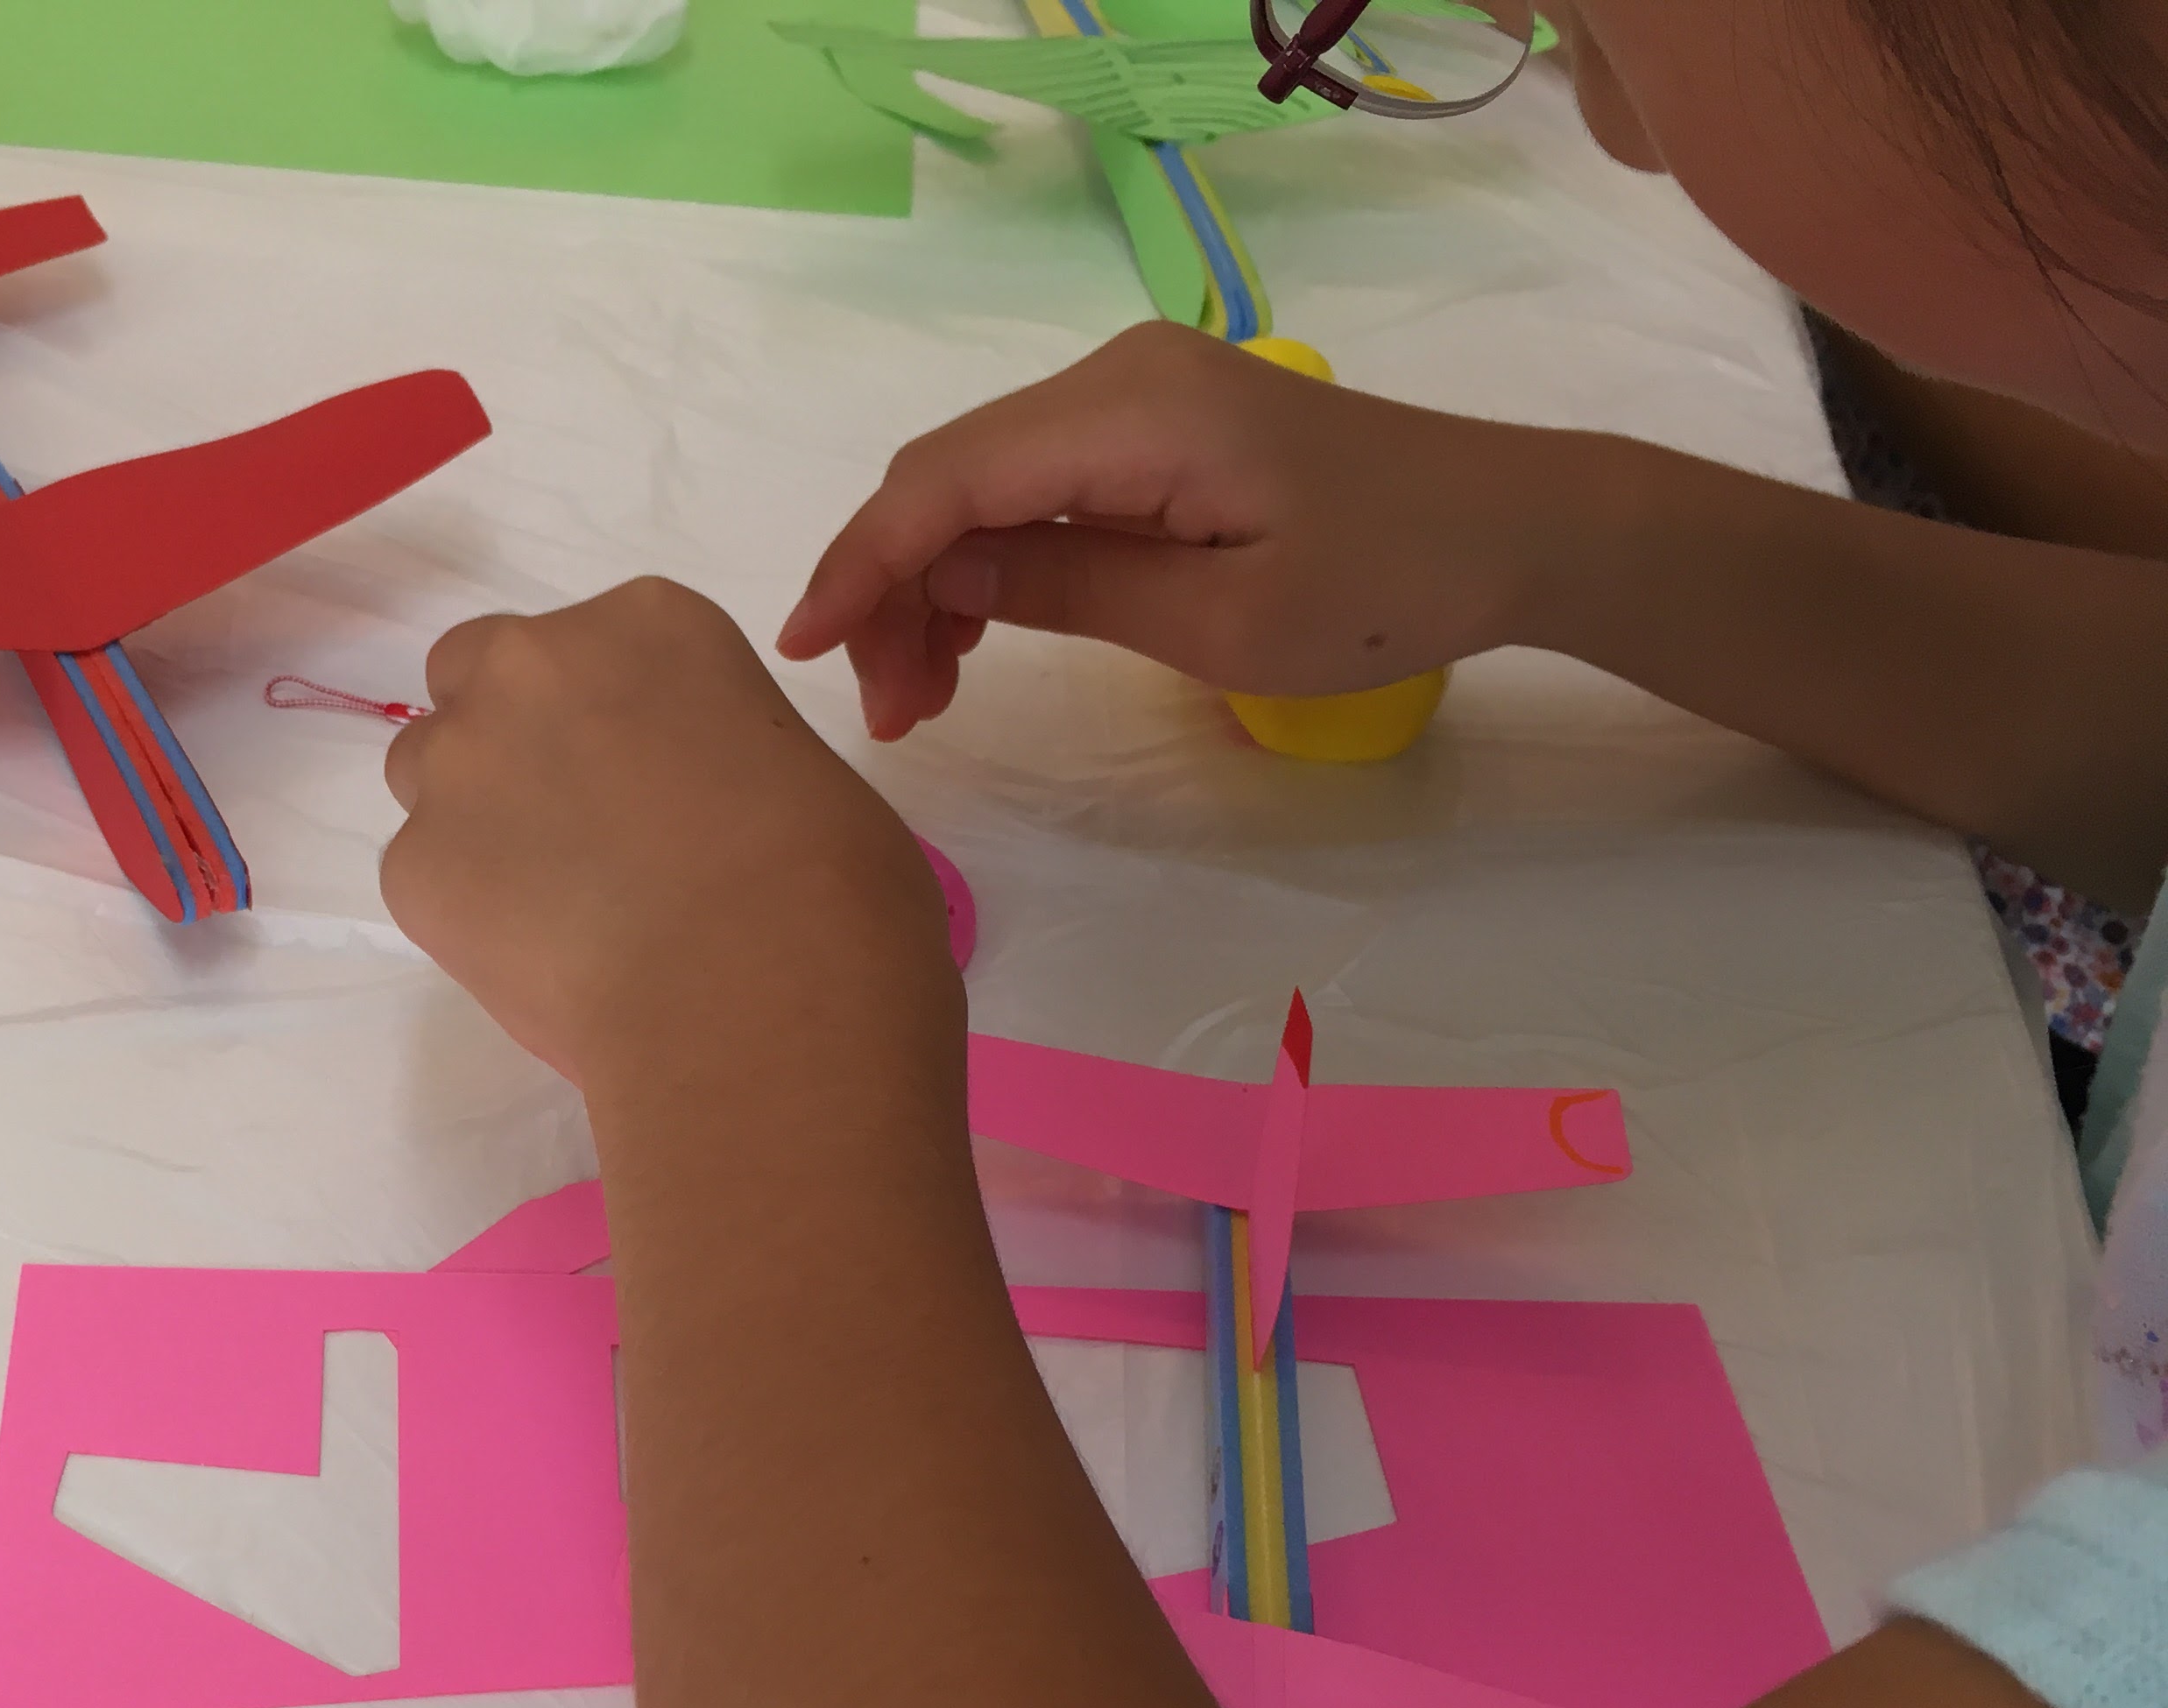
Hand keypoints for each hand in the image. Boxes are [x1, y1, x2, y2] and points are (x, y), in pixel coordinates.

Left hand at [381, 579, 958, 1098]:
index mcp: (646, 623)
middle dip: (506, 736)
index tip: (639, 780)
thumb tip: (681, 812)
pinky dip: (466, 915)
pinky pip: (421, 877)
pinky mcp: (413, 865)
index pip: (587, 645)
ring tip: (553, 909)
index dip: (604, 718)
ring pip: (426, 772)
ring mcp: (460, 762)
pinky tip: (543, 962)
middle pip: (475, 675)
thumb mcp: (786, 764)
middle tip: (566, 826)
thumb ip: (702, 751)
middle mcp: (534, 666)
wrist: (754, 990)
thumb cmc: (826, 883)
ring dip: (472, 820)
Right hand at [778, 322, 1560, 738]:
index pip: (947, 483)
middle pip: (947, 477)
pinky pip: (1032, 484)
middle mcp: (1118, 378)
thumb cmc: (1386, 586)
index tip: (807, 655)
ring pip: (980, 484)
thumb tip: (945, 581)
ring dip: (933, 584)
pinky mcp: (1154, 425)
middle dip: (891, 592)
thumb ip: (1070, 588)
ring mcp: (1135, 394)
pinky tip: (977, 640)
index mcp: (1132, 414)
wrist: (1513, 529)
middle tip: (890, 715)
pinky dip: (988, 560)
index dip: (862, 565)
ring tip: (925, 698)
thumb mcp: (1221, 622)